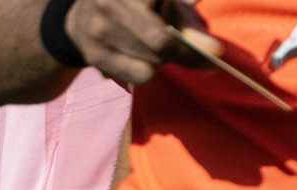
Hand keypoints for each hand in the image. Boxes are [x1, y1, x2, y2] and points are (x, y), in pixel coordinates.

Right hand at [64, 0, 267, 94]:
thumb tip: (213, 51)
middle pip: (161, 43)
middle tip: (190, 53)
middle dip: (181, 52)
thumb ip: (189, 24)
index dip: (191, 40)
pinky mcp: (94, 55)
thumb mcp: (164, 3)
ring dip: (162, 60)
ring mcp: (99, 30)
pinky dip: (147, 70)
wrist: (81, 16)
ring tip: (152, 45)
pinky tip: (138, 57)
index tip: (215, 53)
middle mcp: (111, 2)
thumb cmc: (136, 6)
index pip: (168, 26)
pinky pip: (139, 75)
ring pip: (151, 62)